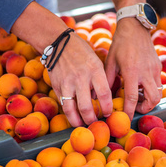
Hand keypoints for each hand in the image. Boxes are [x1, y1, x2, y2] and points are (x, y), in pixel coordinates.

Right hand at [11, 1, 112, 126]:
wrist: (58, 43)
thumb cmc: (81, 52)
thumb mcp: (95, 61)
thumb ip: (99, 80)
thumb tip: (101, 100)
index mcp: (95, 70)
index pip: (104, 95)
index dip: (107, 108)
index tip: (108, 113)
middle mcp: (81, 78)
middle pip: (87, 107)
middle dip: (93, 119)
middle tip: (96, 122)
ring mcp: (67, 83)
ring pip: (72, 110)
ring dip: (79, 121)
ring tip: (83, 124)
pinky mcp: (57, 86)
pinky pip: (63, 104)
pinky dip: (69, 113)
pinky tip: (74, 116)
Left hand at [105, 17, 161, 117]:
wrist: (135, 27)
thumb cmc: (120, 43)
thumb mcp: (110, 62)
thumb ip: (107, 80)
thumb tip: (100, 96)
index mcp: (132, 71)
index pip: (133, 98)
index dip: (130, 111)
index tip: (126, 119)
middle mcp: (146, 72)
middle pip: (153, 99)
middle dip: (145, 108)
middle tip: (136, 109)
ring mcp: (154, 69)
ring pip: (159, 93)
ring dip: (150, 100)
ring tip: (139, 99)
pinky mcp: (158, 66)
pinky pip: (158, 83)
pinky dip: (151, 89)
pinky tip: (141, 86)